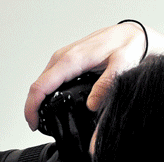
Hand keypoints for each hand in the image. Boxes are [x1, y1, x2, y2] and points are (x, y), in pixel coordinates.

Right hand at [24, 23, 163, 130]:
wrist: (132, 33)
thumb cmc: (127, 45)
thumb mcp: (123, 65)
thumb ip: (106, 85)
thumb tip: (92, 104)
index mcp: (70, 60)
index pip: (40, 87)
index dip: (31, 109)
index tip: (33, 124)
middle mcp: (61, 58)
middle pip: (36, 86)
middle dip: (32, 108)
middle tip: (37, 126)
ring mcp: (61, 58)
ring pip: (41, 82)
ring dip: (38, 100)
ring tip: (43, 117)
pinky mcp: (64, 60)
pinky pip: (48, 78)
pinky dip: (45, 92)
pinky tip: (51, 102)